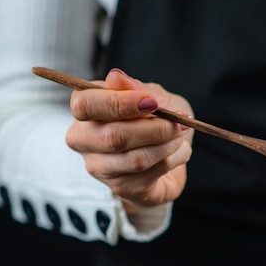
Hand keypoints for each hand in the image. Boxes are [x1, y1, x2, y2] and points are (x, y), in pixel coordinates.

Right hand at [65, 68, 193, 209]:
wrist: (168, 159)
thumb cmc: (155, 122)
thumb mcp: (154, 97)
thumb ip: (137, 89)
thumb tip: (117, 77)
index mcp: (85, 111)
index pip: (85, 104)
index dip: (119, 103)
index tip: (151, 102)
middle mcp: (83, 140)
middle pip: (114, 136)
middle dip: (154, 128)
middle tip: (180, 122)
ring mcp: (100, 168)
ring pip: (136, 159)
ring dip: (167, 145)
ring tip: (181, 135)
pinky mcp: (121, 188)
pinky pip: (151, 173)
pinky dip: (173, 159)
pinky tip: (180, 151)